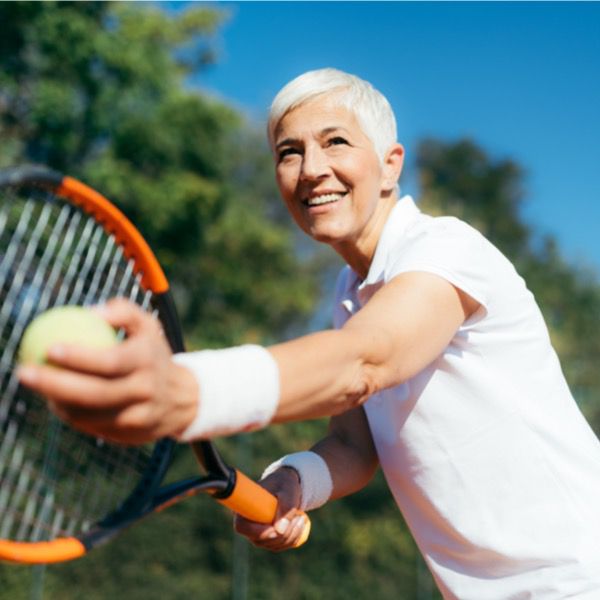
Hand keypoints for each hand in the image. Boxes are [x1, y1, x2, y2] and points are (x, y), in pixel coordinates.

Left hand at [16, 298, 197, 444]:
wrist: (184, 398)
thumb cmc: (153, 354)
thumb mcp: (148, 326)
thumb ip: (122, 311)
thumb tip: (88, 312)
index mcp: (149, 360)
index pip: (111, 361)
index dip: (79, 357)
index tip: (49, 349)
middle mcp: (146, 390)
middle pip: (95, 393)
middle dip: (55, 384)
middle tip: (24, 372)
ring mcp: (139, 416)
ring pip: (89, 414)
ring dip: (57, 401)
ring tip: (37, 383)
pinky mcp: (130, 436)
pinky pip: (92, 426)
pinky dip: (70, 414)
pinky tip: (55, 400)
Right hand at [234, 467, 307, 551]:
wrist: (287, 486)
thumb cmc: (284, 484)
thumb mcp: (288, 490)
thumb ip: (285, 507)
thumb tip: (279, 531)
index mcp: (245, 507)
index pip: (243, 527)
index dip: (259, 531)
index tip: (276, 527)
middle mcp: (248, 524)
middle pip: (262, 540)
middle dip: (284, 532)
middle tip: (299, 515)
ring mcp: (259, 535)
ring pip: (275, 545)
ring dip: (293, 533)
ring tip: (301, 516)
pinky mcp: (270, 540)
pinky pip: (282, 546)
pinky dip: (295, 537)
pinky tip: (301, 523)